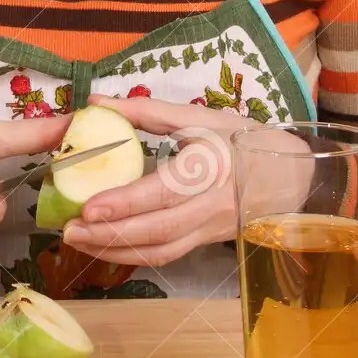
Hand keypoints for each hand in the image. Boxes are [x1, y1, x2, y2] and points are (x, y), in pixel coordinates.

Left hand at [61, 93, 251, 266]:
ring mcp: (209, 229)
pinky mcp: (204, 242)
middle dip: (110, 234)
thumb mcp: (197, 118)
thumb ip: (145, 111)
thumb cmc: (238, 139)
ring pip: (160, 251)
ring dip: (115, 251)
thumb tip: (96, 102)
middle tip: (69, 229)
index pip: (163, 193)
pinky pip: (166, 255)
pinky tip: (102, 247)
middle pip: (157, 230)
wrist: (288, 174)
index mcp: (210, 167)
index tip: (88, 206)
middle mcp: (211, 204)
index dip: (125, 203)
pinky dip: (131, 256)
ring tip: (77, 240)